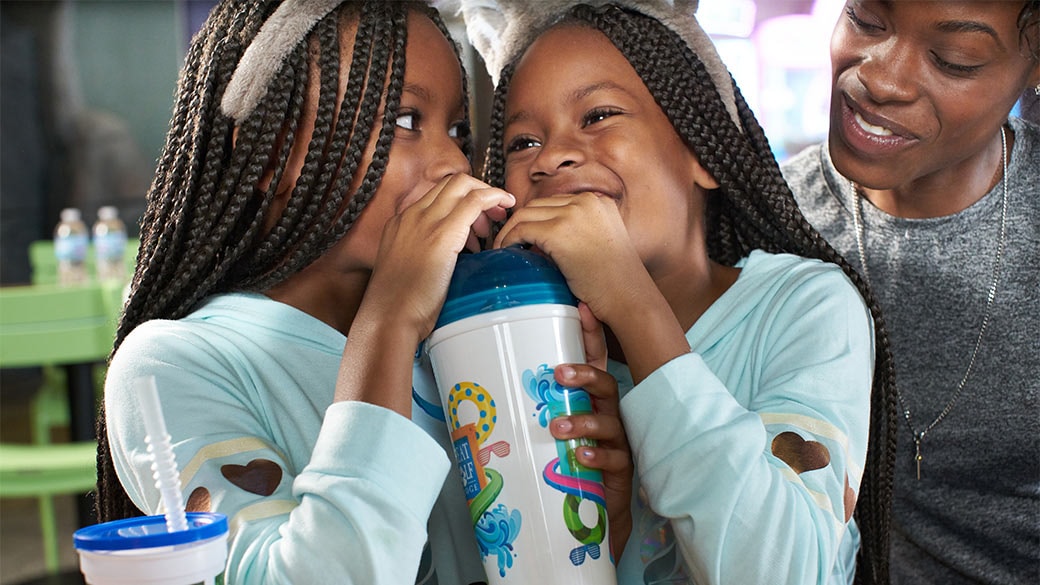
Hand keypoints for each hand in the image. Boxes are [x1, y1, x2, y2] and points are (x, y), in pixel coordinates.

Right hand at [365, 174, 514, 342]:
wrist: (388, 319)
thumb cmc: (399, 307)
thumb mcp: (406, 271)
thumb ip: (424, 256)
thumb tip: (448, 260)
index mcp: (400, 224)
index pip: (438, 196)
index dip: (463, 200)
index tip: (478, 219)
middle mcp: (411, 216)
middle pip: (451, 184)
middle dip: (479, 192)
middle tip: (495, 215)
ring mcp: (425, 222)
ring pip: (463, 186)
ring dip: (487, 197)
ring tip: (495, 225)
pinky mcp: (442, 234)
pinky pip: (474, 201)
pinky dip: (494, 198)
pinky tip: (506, 206)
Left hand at [493, 192, 649, 328]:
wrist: (630, 297)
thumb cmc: (616, 282)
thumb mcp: (601, 245)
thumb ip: (578, 234)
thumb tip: (544, 241)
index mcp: (599, 202)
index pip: (557, 203)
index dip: (538, 219)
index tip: (527, 236)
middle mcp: (587, 201)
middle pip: (539, 205)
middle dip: (521, 222)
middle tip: (510, 242)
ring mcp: (573, 213)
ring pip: (525, 213)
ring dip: (511, 231)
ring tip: (506, 249)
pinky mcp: (558, 231)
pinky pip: (522, 229)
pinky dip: (509, 240)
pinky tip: (507, 253)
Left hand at [549, 303, 632, 560]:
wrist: (596, 512)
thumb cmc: (570, 465)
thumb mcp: (550, 435)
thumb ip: (531, 414)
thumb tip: (479, 400)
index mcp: (592, 400)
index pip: (595, 361)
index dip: (591, 335)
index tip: (581, 309)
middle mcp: (610, 414)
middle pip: (604, 383)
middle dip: (583, 375)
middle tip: (558, 374)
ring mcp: (619, 441)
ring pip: (608, 421)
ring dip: (582, 420)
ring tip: (557, 427)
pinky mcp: (622, 469)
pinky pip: (614, 458)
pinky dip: (596, 455)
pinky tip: (579, 456)